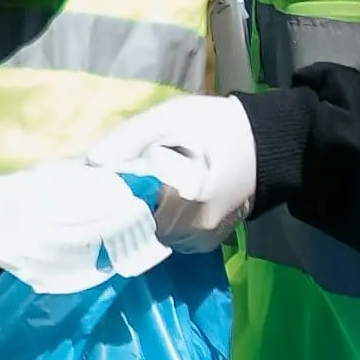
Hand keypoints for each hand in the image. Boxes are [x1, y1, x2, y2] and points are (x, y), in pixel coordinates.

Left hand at [117, 95, 257, 243]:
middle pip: (141, 225)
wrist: (265, 142)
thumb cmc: (216, 127)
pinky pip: (174, 236)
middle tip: (129, 177)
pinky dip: (165, 220)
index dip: (114, 195)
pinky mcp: (209, 241)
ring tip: (150, 185)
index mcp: (185, 200)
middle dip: (131, 203)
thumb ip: (130, 138)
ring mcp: (203, 239)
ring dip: (148, 213)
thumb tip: (93, 161)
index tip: (103, 181)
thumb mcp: (169, 118)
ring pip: (156, 233)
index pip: (130, 211)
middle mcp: (195, 229)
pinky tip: (167, 198)